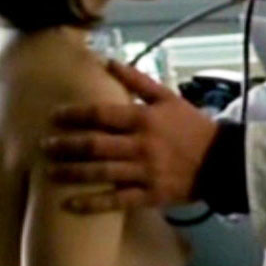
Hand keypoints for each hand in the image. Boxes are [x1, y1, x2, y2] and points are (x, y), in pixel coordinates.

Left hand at [42, 60, 218, 213]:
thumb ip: (137, 80)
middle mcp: (140, 145)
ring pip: (102, 173)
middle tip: (44, 145)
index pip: (102, 114)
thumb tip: (109, 61)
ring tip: (49, 171)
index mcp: (144, 119)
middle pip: (96, 145)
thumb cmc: (190, 125)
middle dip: (67, 145)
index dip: (75, 114)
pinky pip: (116, 201)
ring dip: (73, 172)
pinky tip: (70, 204)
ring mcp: (144, 172)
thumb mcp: (168, 97)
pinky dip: (93, 203)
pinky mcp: (149, 195)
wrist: (220, 160)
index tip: (54, 115)